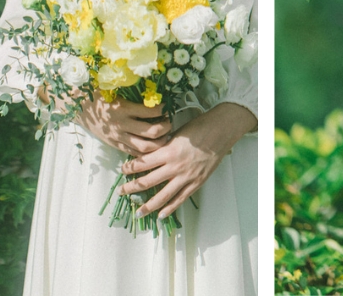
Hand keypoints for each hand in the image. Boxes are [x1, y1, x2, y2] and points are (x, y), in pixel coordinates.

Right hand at [75, 95, 171, 155]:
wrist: (79, 108)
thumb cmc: (98, 95)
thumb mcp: (114, 90)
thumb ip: (131, 92)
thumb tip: (151, 90)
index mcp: (123, 108)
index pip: (149, 112)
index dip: (162, 110)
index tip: (166, 106)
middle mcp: (122, 124)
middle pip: (151, 132)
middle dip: (165, 128)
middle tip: (169, 122)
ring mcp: (118, 137)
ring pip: (145, 147)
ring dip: (159, 142)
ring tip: (164, 135)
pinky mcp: (115, 145)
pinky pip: (134, 153)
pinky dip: (146, 152)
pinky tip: (153, 145)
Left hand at [119, 102, 255, 218]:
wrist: (221, 131)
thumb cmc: (199, 127)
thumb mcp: (176, 134)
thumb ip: (163, 146)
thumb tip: (150, 154)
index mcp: (168, 151)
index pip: (143, 163)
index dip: (130, 167)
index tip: (122, 170)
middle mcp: (175, 166)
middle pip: (148, 181)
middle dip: (132, 188)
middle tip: (121, 192)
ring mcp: (186, 177)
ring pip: (163, 195)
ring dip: (149, 205)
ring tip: (138, 212)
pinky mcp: (196, 183)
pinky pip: (180, 198)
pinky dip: (170, 208)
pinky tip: (161, 215)